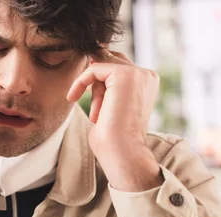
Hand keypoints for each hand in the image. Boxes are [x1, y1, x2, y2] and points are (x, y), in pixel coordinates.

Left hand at [67, 50, 162, 191]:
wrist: (121, 151)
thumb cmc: (113, 137)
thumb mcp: (109, 104)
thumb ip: (106, 84)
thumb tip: (93, 59)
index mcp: (147, 83)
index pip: (119, 66)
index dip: (99, 75)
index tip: (82, 88)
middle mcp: (147, 75)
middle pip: (111, 61)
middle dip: (95, 82)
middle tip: (91, 105)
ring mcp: (138, 73)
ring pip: (102, 65)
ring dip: (92, 89)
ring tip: (97, 114)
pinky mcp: (125, 75)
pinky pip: (94, 69)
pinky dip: (80, 82)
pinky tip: (73, 97)